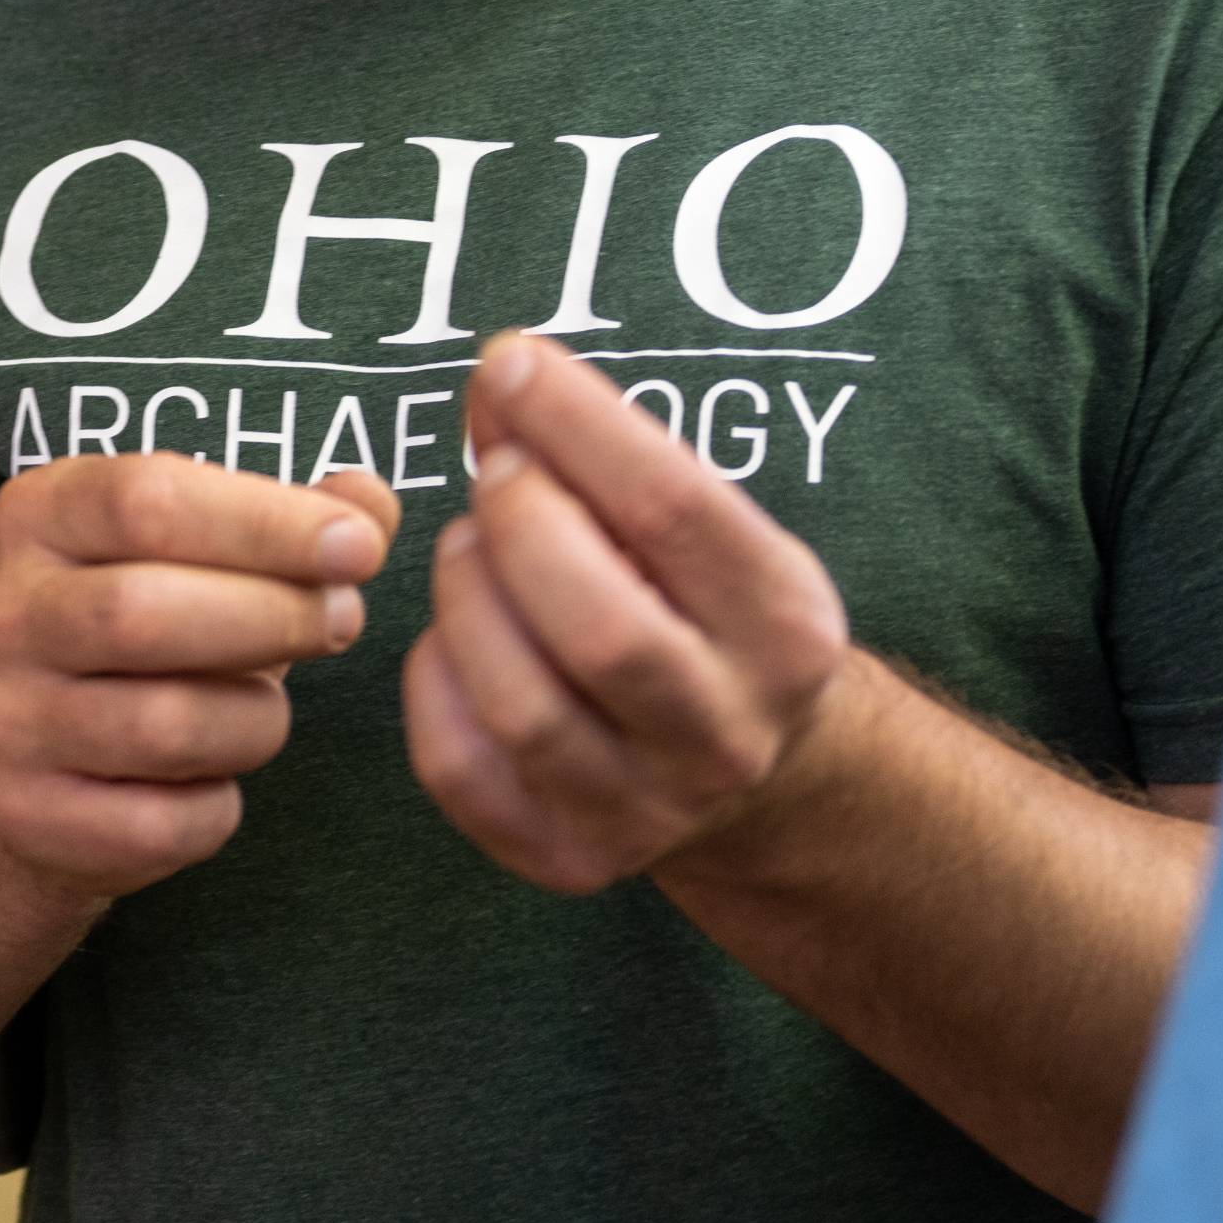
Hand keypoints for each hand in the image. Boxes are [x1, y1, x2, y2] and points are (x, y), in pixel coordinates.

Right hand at [0, 450, 399, 901]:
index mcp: (44, 517)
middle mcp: (10, 615)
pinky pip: (163, 822)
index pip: (147, 500)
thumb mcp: (205, 556)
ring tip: (265, 710)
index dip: (266, 522)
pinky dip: (217, 807)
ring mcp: (9, 721)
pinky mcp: (30, 816)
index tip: (357, 546)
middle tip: (343, 621)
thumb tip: (369, 504)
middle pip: (143, 610)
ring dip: (254, 721)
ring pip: (163, 725)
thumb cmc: (144, 639)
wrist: (38, 759)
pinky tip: (210, 780)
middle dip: (273, 616)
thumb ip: (293, 523)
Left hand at [405, 333, 851, 894]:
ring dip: (468, 601)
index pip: (676, 513)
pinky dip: (434, 682)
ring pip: (525, 709)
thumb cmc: (699, 604)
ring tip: (468, 547)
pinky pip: (463, 769)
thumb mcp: (690, 523)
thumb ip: (596, 448)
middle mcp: (731, 734)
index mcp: (787, 629)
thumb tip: (499, 375)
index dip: (579, 425)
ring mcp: (650, 814)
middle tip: (495, 474)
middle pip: (603, 631)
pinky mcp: (569, 862)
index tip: (511, 361)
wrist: (752, 767)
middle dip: (522, 526)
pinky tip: (455, 637)